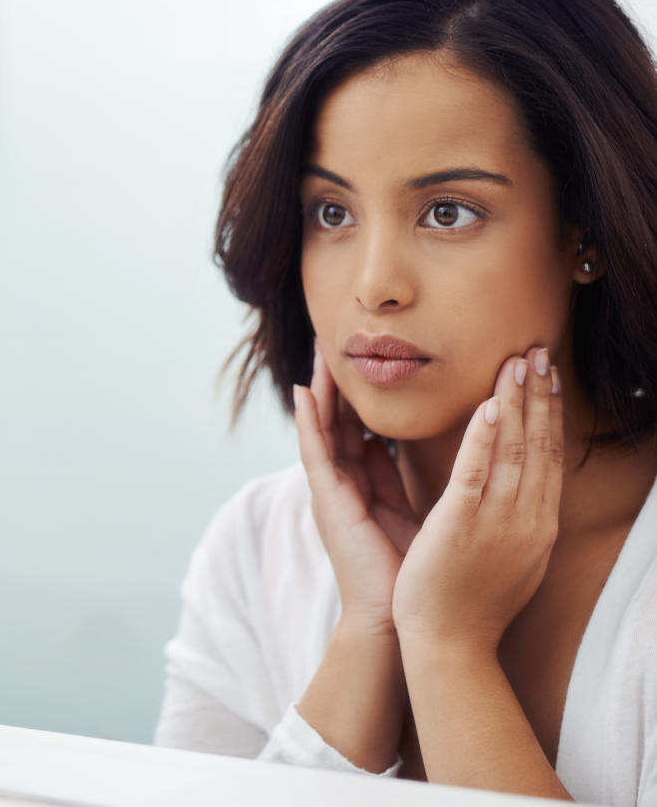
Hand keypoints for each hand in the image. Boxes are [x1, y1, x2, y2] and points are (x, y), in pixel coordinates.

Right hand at [294, 345, 420, 635]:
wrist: (398, 620)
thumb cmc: (408, 573)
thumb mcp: (404, 512)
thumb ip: (393, 478)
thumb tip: (390, 443)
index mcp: (363, 486)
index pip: (359, 430)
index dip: (358, 396)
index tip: (363, 360)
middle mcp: (342, 485)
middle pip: (337, 423)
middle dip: (336, 385)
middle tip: (334, 343)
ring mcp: (331, 493)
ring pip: (323, 430)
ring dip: (318, 392)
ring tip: (317, 354)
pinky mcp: (328, 502)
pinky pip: (315, 454)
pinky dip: (308, 423)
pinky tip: (303, 395)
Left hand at [392, 347, 562, 652]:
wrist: (449, 645)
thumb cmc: (469, 600)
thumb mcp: (503, 552)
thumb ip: (507, 515)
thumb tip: (509, 485)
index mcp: (535, 525)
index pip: (547, 456)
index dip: (548, 412)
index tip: (547, 375)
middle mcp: (526, 519)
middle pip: (538, 445)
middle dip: (538, 395)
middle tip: (538, 350)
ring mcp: (496, 523)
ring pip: (513, 451)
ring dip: (515, 402)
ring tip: (516, 361)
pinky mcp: (461, 526)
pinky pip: (476, 475)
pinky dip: (484, 439)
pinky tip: (487, 406)